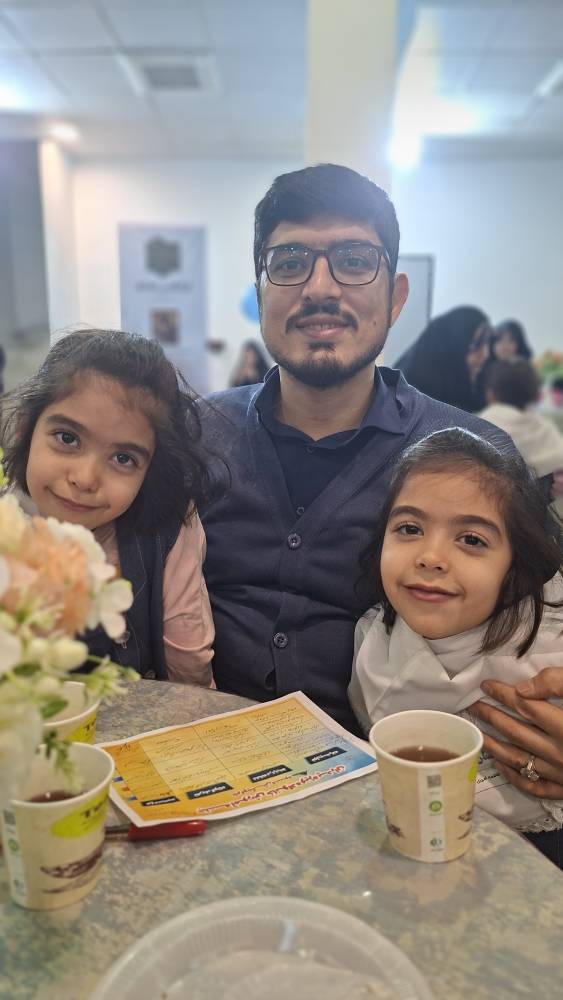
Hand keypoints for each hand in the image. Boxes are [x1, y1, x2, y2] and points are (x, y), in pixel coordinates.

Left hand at [471, 668, 562, 798]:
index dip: (503, 693)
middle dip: (491, 716)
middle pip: (517, 732)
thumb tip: (523, 689)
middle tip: (472, 705)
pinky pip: (535, 785)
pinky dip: (514, 776)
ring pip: (519, 759)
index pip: (526, 706)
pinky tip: (499, 765)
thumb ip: (557, 683)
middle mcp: (559, 752)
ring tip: (476, 732)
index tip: (485, 685)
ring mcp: (561, 773)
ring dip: (494, 745)